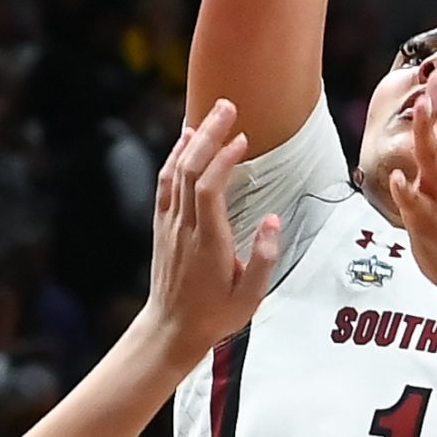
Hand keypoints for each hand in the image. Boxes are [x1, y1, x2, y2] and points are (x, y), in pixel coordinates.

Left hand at [142, 100, 280, 364]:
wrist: (171, 329)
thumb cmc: (215, 315)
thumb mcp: (251, 297)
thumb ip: (264, 258)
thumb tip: (274, 220)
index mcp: (209, 242)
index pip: (210, 189)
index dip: (224, 160)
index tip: (243, 140)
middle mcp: (185, 228)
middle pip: (191, 170)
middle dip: (209, 135)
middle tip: (227, 106)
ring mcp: (169, 225)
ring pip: (175, 173)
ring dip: (192, 140)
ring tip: (210, 115)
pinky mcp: (162, 226)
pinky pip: (165, 184)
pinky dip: (174, 158)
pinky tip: (185, 141)